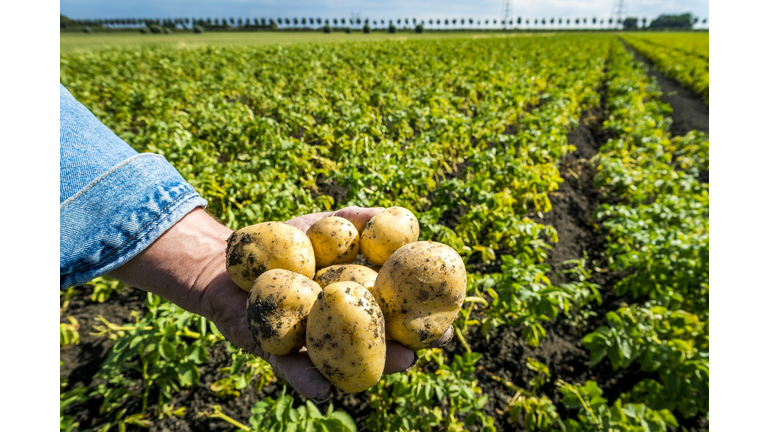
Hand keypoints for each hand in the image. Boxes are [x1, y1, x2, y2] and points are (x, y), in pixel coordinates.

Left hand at [109, 206, 452, 401]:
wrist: (229, 259)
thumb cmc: (284, 241)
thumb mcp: (324, 225)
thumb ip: (360, 222)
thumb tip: (406, 219)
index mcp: (355, 301)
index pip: (396, 316)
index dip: (422, 323)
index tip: (446, 323)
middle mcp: (336, 327)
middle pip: (376, 347)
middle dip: (402, 352)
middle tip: (423, 351)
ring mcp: (308, 342)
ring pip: (342, 363)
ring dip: (370, 370)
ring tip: (393, 365)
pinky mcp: (275, 350)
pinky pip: (292, 368)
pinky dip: (307, 379)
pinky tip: (323, 389)